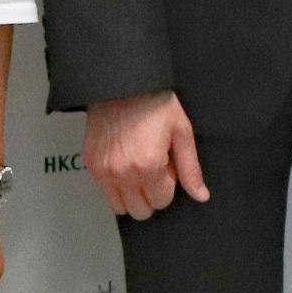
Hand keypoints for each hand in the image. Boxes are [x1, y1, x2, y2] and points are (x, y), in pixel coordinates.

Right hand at [83, 90, 208, 220]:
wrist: (123, 81)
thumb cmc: (155, 102)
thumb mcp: (181, 132)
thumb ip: (191, 169)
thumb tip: (201, 196)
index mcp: (148, 166)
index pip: (161, 202)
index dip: (167, 184)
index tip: (166, 164)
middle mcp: (122, 173)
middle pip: (140, 211)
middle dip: (151, 194)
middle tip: (153, 168)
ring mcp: (103, 170)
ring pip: (120, 207)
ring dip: (131, 194)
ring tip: (137, 167)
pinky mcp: (90, 163)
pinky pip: (104, 191)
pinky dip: (115, 184)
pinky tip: (123, 161)